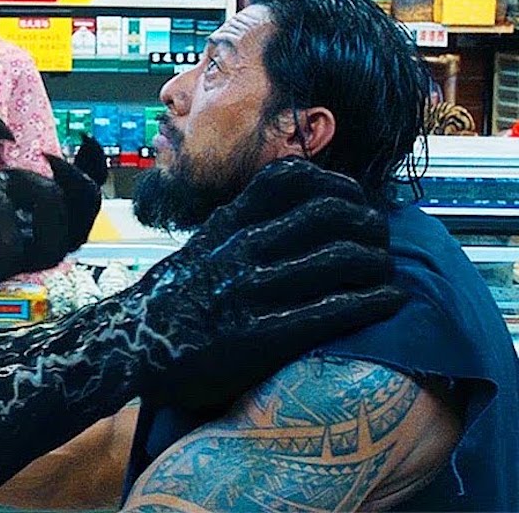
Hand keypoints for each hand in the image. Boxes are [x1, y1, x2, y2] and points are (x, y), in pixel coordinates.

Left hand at [0, 99, 101, 304]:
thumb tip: (5, 132)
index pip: (57, 196)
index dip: (81, 170)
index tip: (82, 140)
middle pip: (74, 225)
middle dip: (87, 188)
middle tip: (68, 157)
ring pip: (58, 244)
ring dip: (56, 201)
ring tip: (34, 170)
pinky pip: (12, 248)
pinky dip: (5, 212)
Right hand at [132, 158, 404, 410]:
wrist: (133, 345)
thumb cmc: (173, 298)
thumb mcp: (202, 245)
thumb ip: (241, 225)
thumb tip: (293, 206)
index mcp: (227, 224)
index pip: (291, 178)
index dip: (337, 182)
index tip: (357, 198)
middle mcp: (240, 249)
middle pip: (328, 213)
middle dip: (369, 223)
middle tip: (382, 239)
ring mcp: (249, 290)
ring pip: (340, 258)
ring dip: (379, 263)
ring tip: (387, 273)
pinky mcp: (260, 335)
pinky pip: (332, 310)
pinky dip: (373, 301)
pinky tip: (390, 301)